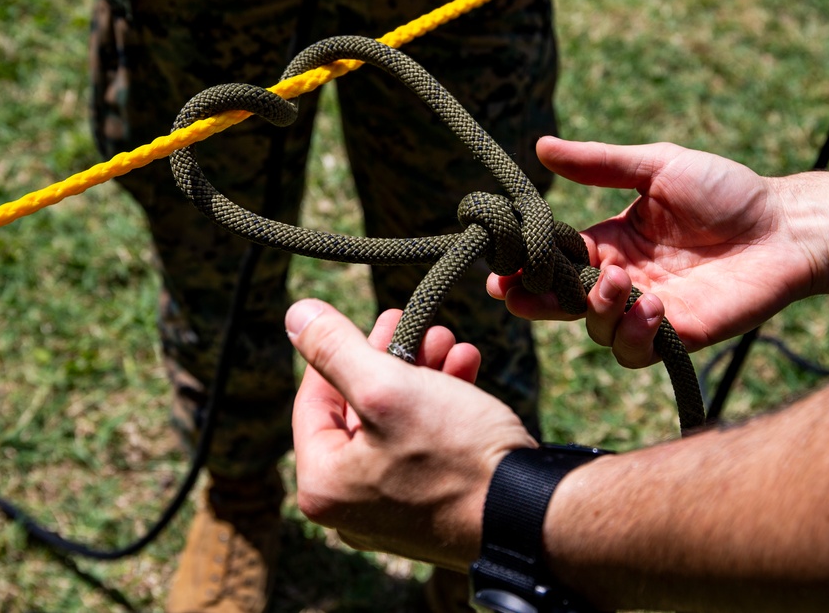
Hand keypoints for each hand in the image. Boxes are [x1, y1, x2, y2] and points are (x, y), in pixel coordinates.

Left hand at [288, 299, 536, 569]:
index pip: (314, 400)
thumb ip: (334, 349)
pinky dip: (444, 408)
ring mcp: (393, 513)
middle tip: (420, 324)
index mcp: (323, 486)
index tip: (382, 318)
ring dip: (424, 375)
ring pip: (397, 424)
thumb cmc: (456, 455)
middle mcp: (350, 509)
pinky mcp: (433, 510)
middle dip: (396, 358)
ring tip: (452, 343)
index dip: (344, 349)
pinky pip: (425, 448)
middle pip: (359, 411)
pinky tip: (469, 371)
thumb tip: (297, 314)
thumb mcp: (387, 387)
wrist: (531, 515)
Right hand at [489, 137, 820, 359]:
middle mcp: (622, 280)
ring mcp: (647, 311)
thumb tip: (540, 146)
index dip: (524, 268)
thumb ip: (600, 164)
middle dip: (536, 301)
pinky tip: (653, 305)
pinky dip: (634, 333)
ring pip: (596, 329)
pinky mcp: (677, 337)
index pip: (555, 261)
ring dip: (597, 309)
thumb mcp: (657, 166)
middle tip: (519, 291)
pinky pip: (636, 351)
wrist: (784, 226)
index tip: (499, 269)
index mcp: (611, 243)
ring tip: (619, 281)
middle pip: (563, 302)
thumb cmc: (726, 190)